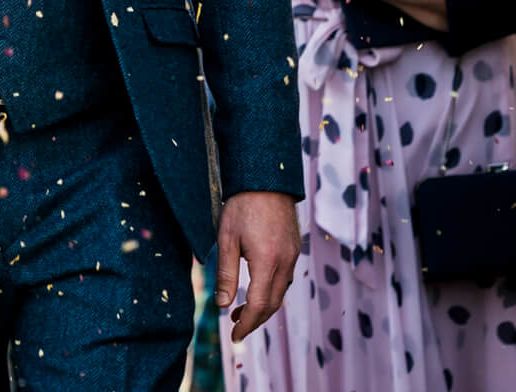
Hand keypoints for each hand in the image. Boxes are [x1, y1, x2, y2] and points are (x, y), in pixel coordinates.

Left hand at [213, 190, 298, 342]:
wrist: (266, 179)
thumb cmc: (241, 206)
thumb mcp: (226, 239)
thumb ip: (226, 274)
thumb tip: (222, 304)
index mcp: (268, 260)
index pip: (260, 304)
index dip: (248, 324)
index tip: (235, 336)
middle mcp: (286, 261)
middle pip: (273, 303)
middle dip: (255, 319)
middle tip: (235, 327)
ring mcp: (293, 255)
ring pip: (281, 292)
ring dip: (263, 306)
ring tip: (240, 311)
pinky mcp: (294, 248)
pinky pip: (285, 278)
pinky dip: (271, 291)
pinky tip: (256, 290)